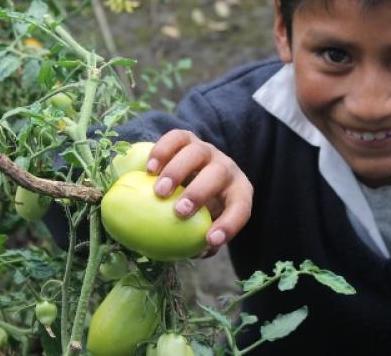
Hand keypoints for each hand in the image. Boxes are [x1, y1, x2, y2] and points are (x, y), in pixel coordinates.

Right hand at [146, 129, 252, 256]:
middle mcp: (225, 168)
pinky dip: (163, 151)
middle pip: (219, 174)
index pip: (241, 207)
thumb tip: (196, 252)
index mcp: (237, 192)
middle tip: (179, 211)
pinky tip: (149, 170)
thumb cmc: (199, 209)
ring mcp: (207, 150)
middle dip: (200, 192)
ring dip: (178, 171)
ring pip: (197, 152)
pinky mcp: (187, 138)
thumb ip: (201, 239)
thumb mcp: (205, 223)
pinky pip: (177, 138)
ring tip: (158, 191)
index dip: (230, 224)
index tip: (209, 240)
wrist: (189, 173)